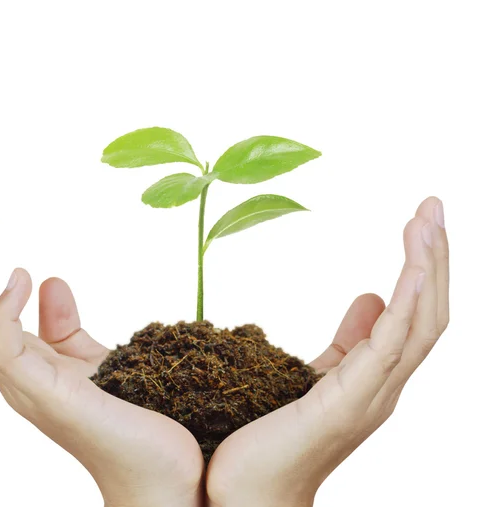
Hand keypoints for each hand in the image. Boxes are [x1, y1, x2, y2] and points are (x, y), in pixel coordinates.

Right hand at [0, 201, 204, 506]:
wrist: (162, 472)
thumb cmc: (129, 417)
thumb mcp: (91, 359)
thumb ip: (64, 327)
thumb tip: (51, 279)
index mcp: (21, 364)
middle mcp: (12, 376)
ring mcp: (25, 389)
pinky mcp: (48, 397)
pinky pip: (7, 351)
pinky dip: (5, 310)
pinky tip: (21, 274)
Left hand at [205, 197, 448, 506]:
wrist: (249, 492)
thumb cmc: (277, 436)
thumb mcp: (319, 374)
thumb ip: (350, 340)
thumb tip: (370, 295)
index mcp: (377, 374)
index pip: (415, 312)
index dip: (423, 266)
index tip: (420, 221)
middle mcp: (385, 384)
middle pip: (426, 311)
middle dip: (433, 256)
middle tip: (432, 204)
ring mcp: (371, 395)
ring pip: (418, 323)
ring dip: (426, 268)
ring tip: (427, 219)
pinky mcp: (346, 401)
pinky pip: (389, 347)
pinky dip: (405, 305)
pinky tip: (411, 268)